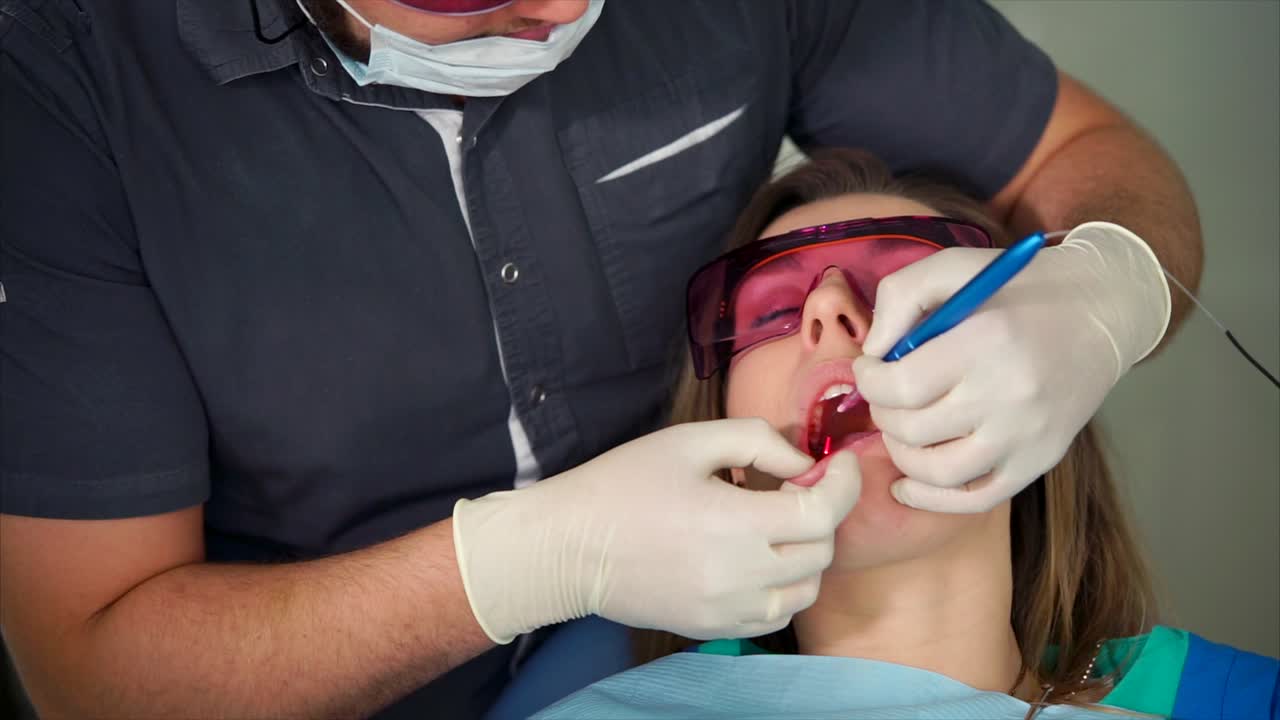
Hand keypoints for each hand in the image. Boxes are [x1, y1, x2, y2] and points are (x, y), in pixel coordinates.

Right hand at [452, 418, 861, 642]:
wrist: (570, 547)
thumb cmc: (623, 485)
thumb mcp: (688, 441)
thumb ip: (757, 440)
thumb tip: (804, 463)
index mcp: (733, 523)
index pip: (823, 513)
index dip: (844, 483)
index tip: (840, 461)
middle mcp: (739, 576)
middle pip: (820, 550)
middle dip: (822, 511)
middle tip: (798, 484)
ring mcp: (728, 610)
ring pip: (806, 588)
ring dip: (808, 552)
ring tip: (777, 522)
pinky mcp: (714, 629)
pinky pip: (776, 614)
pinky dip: (785, 585)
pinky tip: (760, 557)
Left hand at [854, 222, 1169, 512]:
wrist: (1101, 312)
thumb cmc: (1017, 288)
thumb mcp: (953, 265)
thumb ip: (900, 296)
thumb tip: (873, 352)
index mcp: (987, 341)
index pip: (901, 386)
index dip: (868, 380)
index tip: (870, 367)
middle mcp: (1010, 394)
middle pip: (913, 428)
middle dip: (882, 411)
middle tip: (885, 393)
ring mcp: (1029, 435)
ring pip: (937, 471)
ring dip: (900, 453)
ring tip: (899, 428)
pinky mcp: (1041, 460)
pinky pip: (976, 499)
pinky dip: (931, 498)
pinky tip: (906, 484)